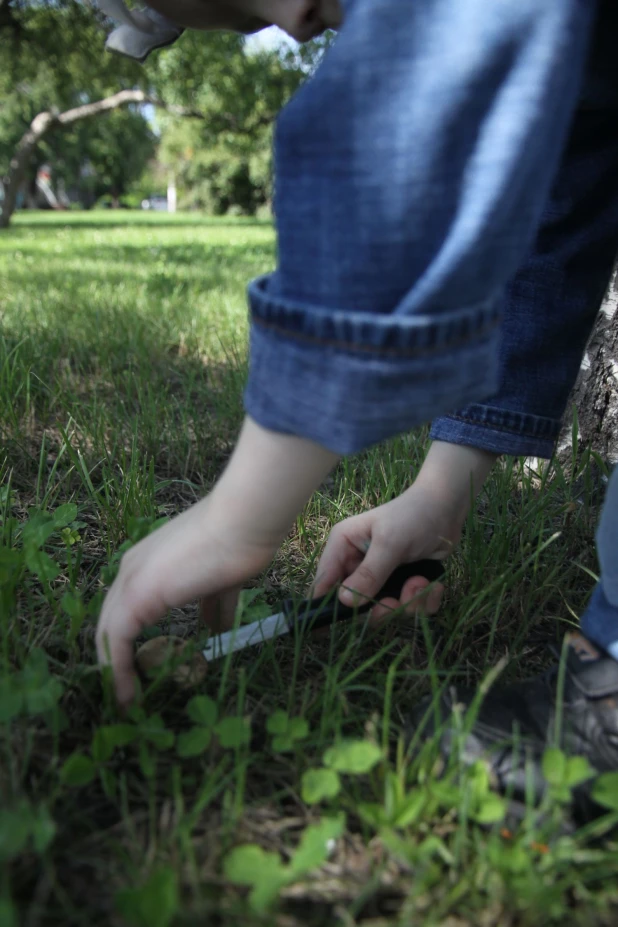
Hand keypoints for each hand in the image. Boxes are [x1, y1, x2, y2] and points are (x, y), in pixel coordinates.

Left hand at [96, 417, 337, 704]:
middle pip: (110, 623)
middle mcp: (131, 569)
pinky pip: (116, 641)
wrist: (244, 523)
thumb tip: (216, 628)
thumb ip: (213, 604)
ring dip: (115, 670)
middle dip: (118, 659)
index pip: (126, 609)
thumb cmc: (239, 544)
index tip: (142, 669)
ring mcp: (131, 580)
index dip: (129, 641)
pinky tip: (129, 694)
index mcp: (148, 563)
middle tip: (129, 690)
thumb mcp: (222, 582)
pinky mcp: (136, 596)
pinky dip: (118, 670)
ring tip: (127, 699)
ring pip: (108, 634)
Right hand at [313, 442, 497, 619]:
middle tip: (396, 601)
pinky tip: (432, 584)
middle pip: (356, 605)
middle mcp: (358, 564)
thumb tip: (344, 601)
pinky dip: (423, 601)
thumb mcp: (390, 543)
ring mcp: (381, 576)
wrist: (448, 509)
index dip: (324, 606)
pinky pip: (408, 607)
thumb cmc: (413, 516)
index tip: (326, 632)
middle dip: (381, 607)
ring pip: (385, 609)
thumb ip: (369, 573)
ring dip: (407, 603)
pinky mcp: (402, 584)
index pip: (324, 581)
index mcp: (343, 546)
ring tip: (421, 583)